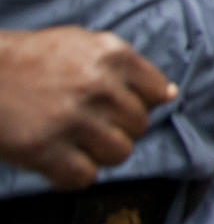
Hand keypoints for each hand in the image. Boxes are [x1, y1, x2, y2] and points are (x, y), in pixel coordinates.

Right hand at [0, 26, 175, 189]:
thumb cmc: (34, 59)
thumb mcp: (83, 45)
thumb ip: (128, 68)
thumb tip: (168, 95)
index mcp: (110, 54)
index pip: (156, 92)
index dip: (139, 103)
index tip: (117, 105)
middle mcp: (96, 85)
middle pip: (139, 126)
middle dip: (118, 128)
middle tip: (89, 123)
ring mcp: (71, 118)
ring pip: (119, 154)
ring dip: (100, 153)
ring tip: (75, 141)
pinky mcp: (44, 149)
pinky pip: (85, 177)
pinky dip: (73, 174)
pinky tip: (58, 158)